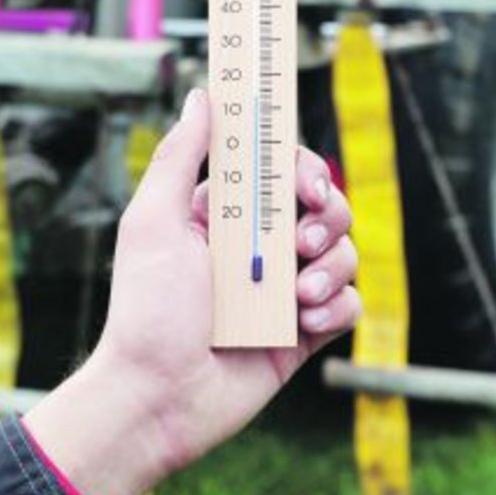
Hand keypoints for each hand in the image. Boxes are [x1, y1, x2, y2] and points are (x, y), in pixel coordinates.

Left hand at [23, 88, 359, 494]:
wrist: (157, 400)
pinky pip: (349, 304)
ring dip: (332, 266)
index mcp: (224, 214)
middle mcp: (258, 247)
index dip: (303, 166)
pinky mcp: (303, 334)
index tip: (305, 182)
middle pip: (325, 205)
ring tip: (297, 297)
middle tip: (304, 238)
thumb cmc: (146, 312)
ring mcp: (284, 290)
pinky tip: (303, 323)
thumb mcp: (153, 222)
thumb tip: (201, 94)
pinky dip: (337, 308)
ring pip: (344, 252)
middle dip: (328, 215)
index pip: (280, 168)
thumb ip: (181, 156)